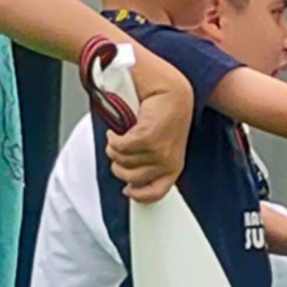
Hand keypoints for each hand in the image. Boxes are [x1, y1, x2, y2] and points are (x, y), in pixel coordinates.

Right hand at [105, 87, 190, 202]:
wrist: (170, 92)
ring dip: (114, 148)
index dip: (138, 195)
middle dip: (118, 164)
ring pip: (121, 161)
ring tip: (119, 136)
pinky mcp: (148, 139)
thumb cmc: (164, 117)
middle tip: (118, 150)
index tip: (127, 190)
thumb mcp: (162, 146)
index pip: (156, 193)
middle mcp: (167, 163)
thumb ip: (149, 162)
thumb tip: (130, 181)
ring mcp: (158, 152)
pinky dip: (113, 138)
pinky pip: (119, 147)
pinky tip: (116, 131)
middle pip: (130, 177)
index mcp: (173, 168)